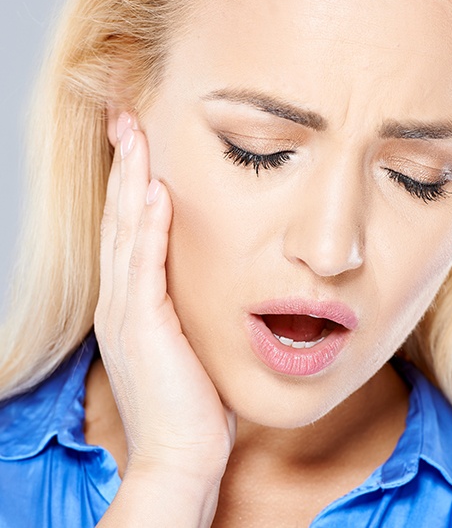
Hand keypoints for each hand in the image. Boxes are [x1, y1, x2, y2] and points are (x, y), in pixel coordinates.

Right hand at [94, 113, 234, 524]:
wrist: (181, 453)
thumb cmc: (192, 398)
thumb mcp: (188, 339)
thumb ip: (187, 302)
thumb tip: (212, 274)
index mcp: (132, 299)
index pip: (128, 226)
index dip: (130, 181)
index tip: (140, 142)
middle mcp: (120, 298)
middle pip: (119, 216)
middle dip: (123, 164)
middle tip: (126, 116)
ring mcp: (126, 311)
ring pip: (125, 230)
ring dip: (130, 178)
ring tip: (135, 132)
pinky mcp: (143, 326)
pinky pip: (144, 266)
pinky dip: (147, 226)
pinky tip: (153, 191)